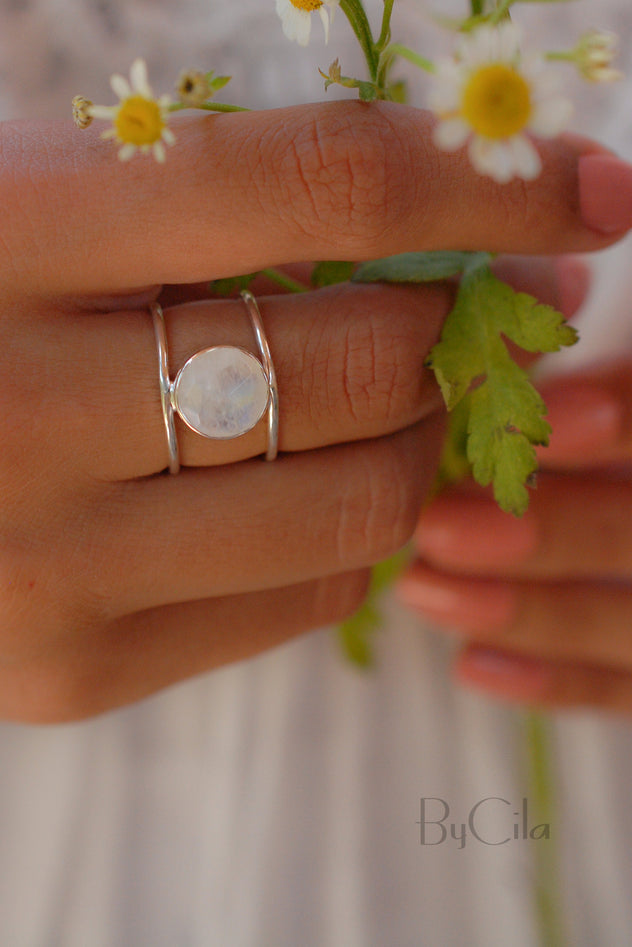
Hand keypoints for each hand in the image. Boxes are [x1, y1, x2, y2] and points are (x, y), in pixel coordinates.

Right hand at [0, 100, 628, 721]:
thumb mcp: (18, 200)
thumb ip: (212, 198)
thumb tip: (444, 222)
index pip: (312, 184)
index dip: (484, 180)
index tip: (586, 182)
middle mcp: (0, 405)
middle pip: (356, 359)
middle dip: (471, 322)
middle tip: (508, 301)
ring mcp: (35, 564)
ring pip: (355, 504)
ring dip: (428, 439)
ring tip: (420, 397)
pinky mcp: (63, 674)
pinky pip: (298, 600)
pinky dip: (349, 530)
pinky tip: (324, 483)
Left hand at [399, 353, 631, 715]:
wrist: (600, 478)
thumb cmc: (574, 400)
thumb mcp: (576, 365)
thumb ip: (548, 366)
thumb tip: (472, 356)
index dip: (624, 416)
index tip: (537, 423)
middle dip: (555, 529)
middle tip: (438, 526)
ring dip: (535, 609)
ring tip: (422, 589)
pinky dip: (559, 678)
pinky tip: (471, 665)